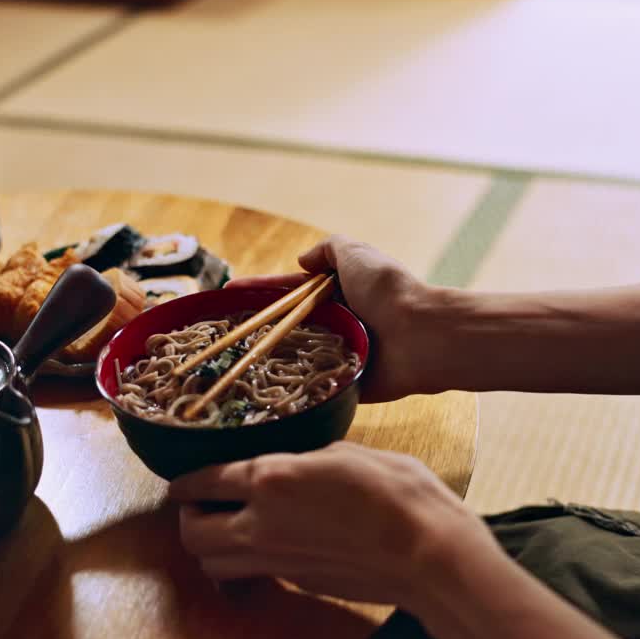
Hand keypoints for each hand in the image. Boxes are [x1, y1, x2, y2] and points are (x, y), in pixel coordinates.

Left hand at [169, 441, 495, 607]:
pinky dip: (246, 560)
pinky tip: (268, 542)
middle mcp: (261, 524)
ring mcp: (278, 560)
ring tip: (225, 528)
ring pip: (213, 564)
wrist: (428, 553)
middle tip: (199, 504)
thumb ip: (309, 457)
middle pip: (192, 534)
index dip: (186, 479)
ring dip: (210, 546)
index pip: (204, 481)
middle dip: (187, 518)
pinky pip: (253, 573)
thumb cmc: (399, 493)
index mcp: (270, 479)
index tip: (181, 479)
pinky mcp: (298, 582)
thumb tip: (298, 462)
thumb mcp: (349, 452)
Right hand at [227, 236, 431, 401]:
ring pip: (295, 354)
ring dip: (267, 356)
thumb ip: (329, 249)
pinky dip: (292, 384)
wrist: (421, 336)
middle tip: (218, 334)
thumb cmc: (388, 291)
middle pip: (288, 323)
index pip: (288, 290)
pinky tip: (259, 389)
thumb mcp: (356, 253)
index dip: (258, 291)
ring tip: (228, 361)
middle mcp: (337, 321)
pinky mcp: (346, 381)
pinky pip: (313, 383)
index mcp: (339, 291)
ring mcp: (340, 352)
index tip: (226, 295)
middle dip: (255, 326)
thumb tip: (302, 260)